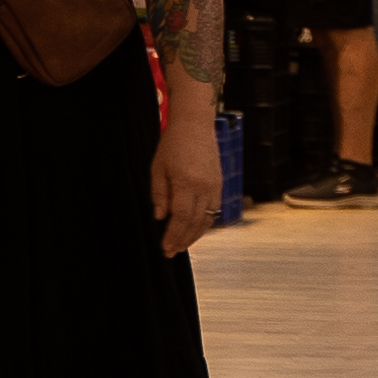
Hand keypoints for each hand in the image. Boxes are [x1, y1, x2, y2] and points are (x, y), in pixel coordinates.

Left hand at [149, 113, 222, 258]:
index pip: (181, 217)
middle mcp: (204, 187)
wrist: (195, 125)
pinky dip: (204, 224)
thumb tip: (159, 218)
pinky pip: (214, 210)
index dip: (173, 235)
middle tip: (171, 252)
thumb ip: (159, 194)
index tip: (165, 247)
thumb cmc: (173, 144)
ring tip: (181, 245)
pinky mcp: (219, 185)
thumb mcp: (158, 168)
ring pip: (207, 219)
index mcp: (187, 182)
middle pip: (195, 222)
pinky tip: (194, 230)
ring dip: (194, 236)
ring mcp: (215, 186)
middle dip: (183, 240)